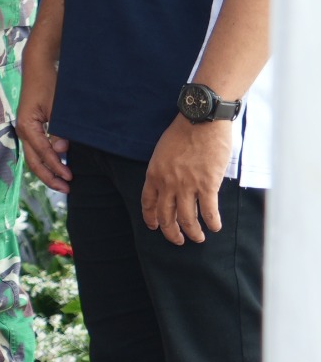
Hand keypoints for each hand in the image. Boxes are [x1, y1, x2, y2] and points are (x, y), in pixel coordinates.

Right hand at [15, 56, 70, 193]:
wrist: (38, 68)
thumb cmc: (48, 84)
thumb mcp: (58, 107)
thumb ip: (59, 130)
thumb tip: (61, 152)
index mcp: (27, 127)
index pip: (42, 153)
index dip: (56, 167)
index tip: (70, 177)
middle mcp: (22, 131)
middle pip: (33, 162)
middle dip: (49, 177)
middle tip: (66, 188)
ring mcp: (25, 130)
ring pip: (33, 158)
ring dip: (47, 171)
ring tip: (62, 182)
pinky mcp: (31, 128)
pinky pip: (36, 150)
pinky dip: (46, 160)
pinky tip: (57, 165)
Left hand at [141, 112, 232, 243]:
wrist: (201, 121)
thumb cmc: (183, 132)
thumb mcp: (162, 152)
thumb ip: (164, 170)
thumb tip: (171, 182)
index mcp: (154, 174)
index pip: (148, 203)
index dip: (151, 218)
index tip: (154, 227)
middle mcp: (167, 184)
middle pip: (166, 216)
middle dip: (171, 232)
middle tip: (178, 240)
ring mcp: (187, 185)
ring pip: (187, 219)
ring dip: (192, 232)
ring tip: (198, 238)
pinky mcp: (207, 184)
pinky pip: (209, 211)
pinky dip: (212, 223)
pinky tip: (214, 228)